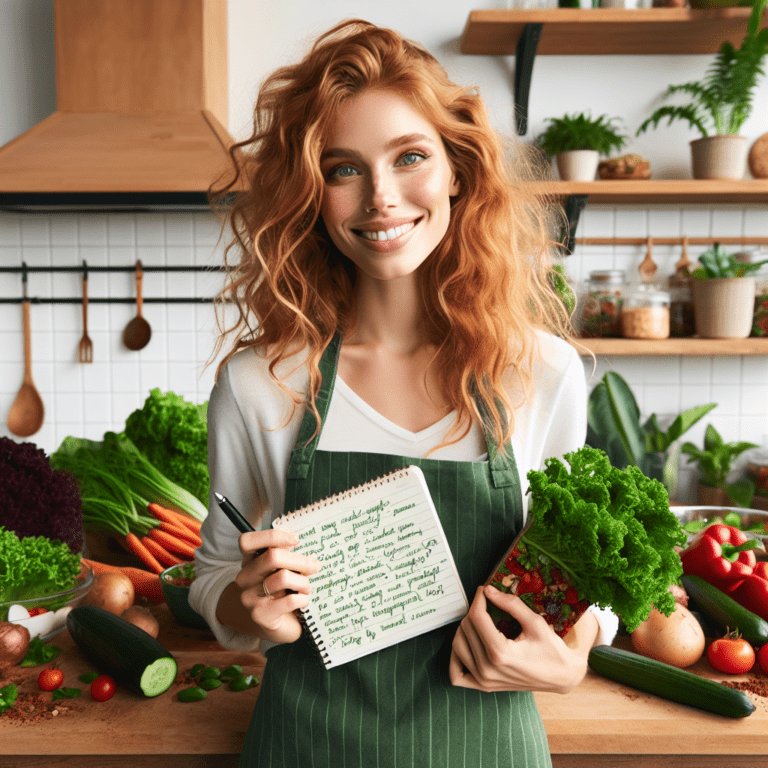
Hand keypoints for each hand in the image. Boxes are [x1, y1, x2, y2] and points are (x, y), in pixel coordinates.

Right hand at [234, 529, 320, 643]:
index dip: (274, 536)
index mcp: (249, 561)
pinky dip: (302, 599)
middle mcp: (245, 577)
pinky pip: (289, 600)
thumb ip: (288, 558)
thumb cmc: (283, 593)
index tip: (296, 540)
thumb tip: (309, 556)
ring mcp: (249, 596)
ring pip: (283, 577)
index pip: (248, 541)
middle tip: (314, 566)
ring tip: (307, 588)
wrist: (276, 626)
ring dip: (303, 582)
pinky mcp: (260, 614)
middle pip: (272, 556)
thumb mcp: (282, 571)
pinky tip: (303, 601)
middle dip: (300, 560)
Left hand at [449, 584, 597, 694]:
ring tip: (479, 621)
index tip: (484, 590)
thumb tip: (488, 590)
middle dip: (474, 611)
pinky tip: (468, 644)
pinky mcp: (484, 687)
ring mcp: (484, 681)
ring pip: (457, 646)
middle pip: (466, 629)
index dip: (478, 599)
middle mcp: (488, 669)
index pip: (476, 618)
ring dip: (464, 629)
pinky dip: (456, 658)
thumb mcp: (535, 622)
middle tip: (487, 604)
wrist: (561, 676)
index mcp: (501, 653)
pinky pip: (456, 674)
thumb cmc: (551, 649)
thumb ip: (511, 604)